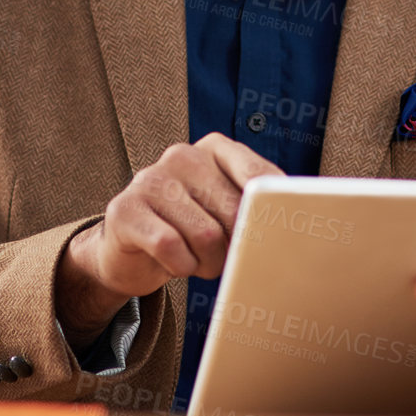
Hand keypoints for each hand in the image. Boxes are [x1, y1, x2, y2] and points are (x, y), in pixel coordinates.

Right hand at [56, 133, 283, 342]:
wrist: (131, 251)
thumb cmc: (190, 230)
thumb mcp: (225, 212)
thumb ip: (255, 208)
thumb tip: (291, 230)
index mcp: (215, 148)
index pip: (258, 175)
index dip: (271, 214)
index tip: (279, 240)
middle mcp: (183, 155)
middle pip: (234, 212)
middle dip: (236, 248)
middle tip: (228, 260)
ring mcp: (150, 179)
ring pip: (205, 234)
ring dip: (209, 263)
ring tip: (200, 261)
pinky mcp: (124, 208)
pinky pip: (170, 247)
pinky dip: (180, 266)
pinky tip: (175, 262)